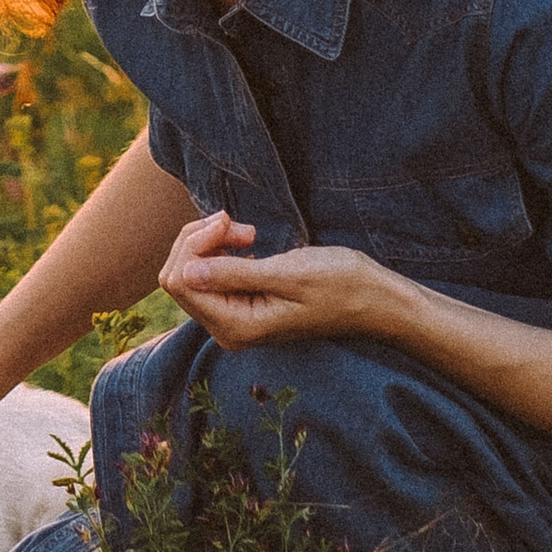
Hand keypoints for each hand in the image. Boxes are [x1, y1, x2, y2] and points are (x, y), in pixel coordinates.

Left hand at [158, 212, 400, 350]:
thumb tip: (184, 273)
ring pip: (192, 269)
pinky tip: (249, 239)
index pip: (179, 282)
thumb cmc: (338, 285)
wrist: (372, 297)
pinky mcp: (242, 302)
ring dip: (212, 240)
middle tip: (238, 223)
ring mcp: (234, 316)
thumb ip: (232, 275)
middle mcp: (229, 328)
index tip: (228, 223)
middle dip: (199, 240)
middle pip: (179, 275)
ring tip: (249, 231)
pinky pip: (211, 270)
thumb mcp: (286, 275)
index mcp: (236, 327)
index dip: (193, 245)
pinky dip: (221, 247)